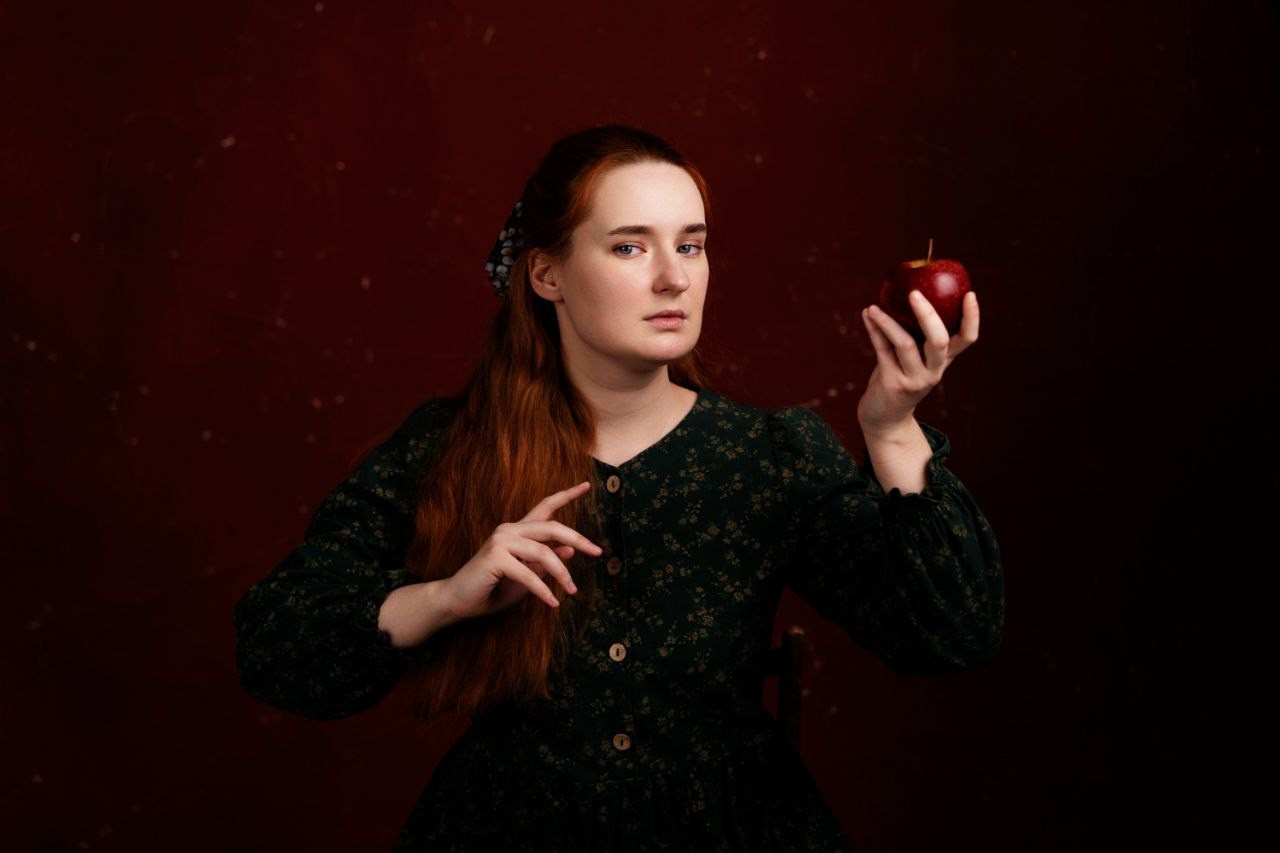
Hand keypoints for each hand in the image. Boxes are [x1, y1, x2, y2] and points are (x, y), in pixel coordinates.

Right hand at [442, 481, 602, 620]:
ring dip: (562, 575)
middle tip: (598, 552)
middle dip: (578, 538)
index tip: (587, 485)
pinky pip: (529, 574)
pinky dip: (543, 590)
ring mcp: (501, 541)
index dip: (567, 495)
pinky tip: (553, 603)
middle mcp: (509, 530)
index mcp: (518, 531)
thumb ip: (545, 562)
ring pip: (543, 553)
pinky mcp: (495, 558)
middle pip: (552, 527)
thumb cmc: (492, 589)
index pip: (545, 507)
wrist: (459, 602)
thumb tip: (570, 550)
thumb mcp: (527, 576)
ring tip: (572, 591)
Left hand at [857, 290, 979, 434]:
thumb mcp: (914, 358)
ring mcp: (913, 379)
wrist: (885, 417)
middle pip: (939, 341)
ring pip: (905, 344)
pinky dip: (874, 330)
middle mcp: (933, 371)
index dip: (972, 318)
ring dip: (888, 322)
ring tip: (875, 306)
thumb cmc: (899, 378)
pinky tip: (867, 314)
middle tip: (914, 293)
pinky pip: (882, 350)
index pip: (967, 339)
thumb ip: (914, 334)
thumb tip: (902, 293)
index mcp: (943, 361)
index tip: (970, 295)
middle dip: (927, 314)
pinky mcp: (892, 384)